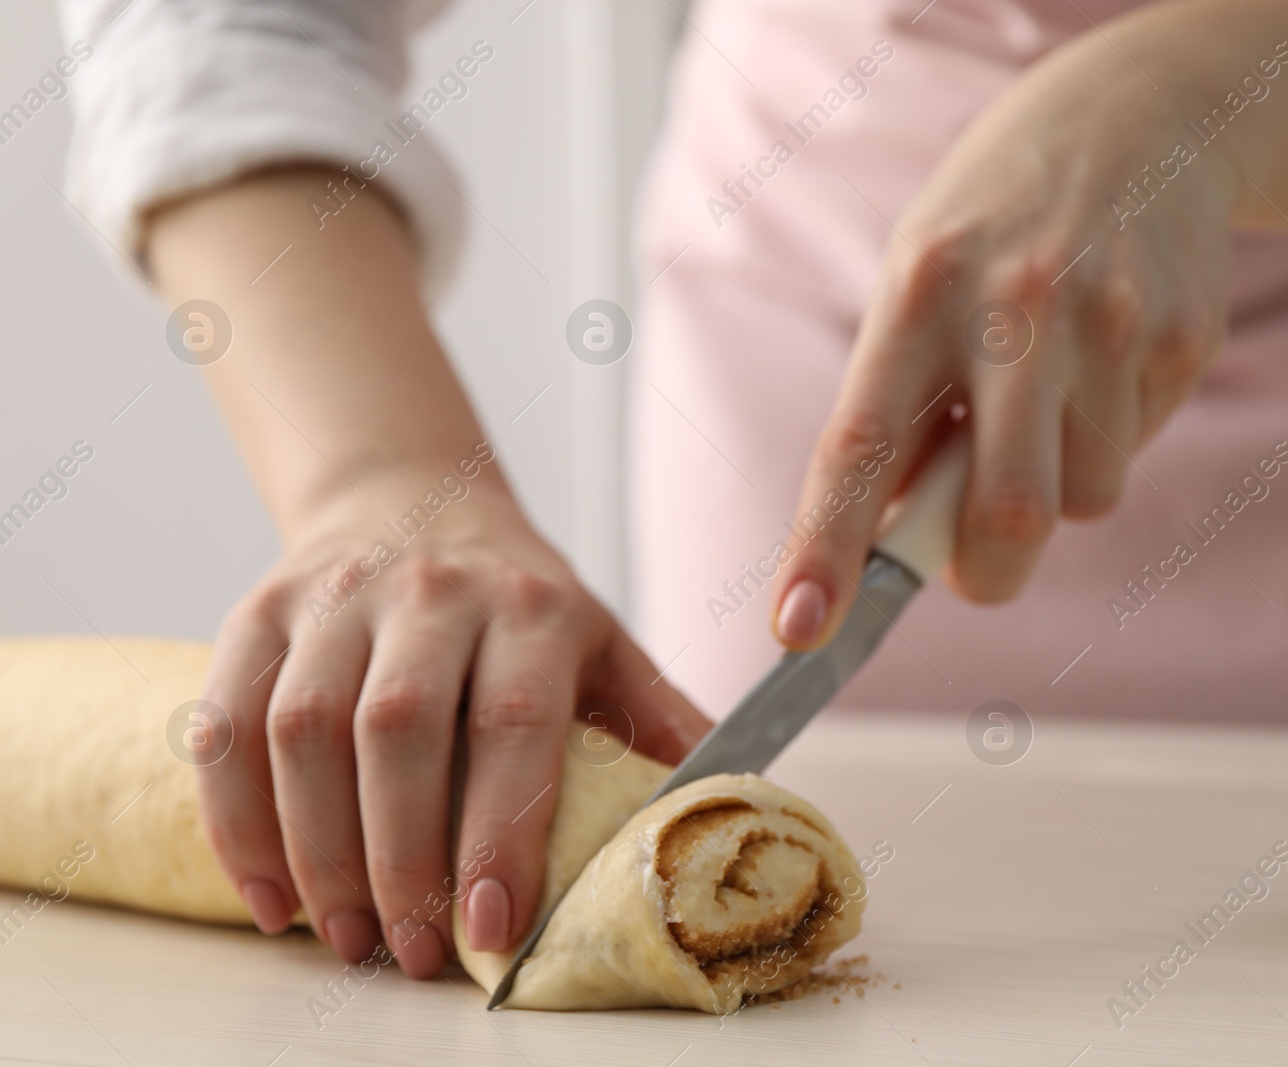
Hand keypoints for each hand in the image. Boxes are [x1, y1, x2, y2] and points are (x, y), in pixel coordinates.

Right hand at [197, 455, 709, 976]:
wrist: (419, 501)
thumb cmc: (523, 603)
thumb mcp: (604, 644)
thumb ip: (656, 723)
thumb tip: (728, 806)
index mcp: (533, 606)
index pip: (512, 721)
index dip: (498, 832)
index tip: (492, 929)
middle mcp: (431, 590)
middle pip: (396, 730)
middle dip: (400, 859)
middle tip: (407, 954)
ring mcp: (336, 596)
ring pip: (301, 729)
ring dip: (315, 852)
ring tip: (344, 936)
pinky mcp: (261, 610)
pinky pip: (224, 720)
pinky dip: (236, 819)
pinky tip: (267, 892)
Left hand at [773, 27, 1233, 645]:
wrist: (1137, 120)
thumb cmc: (996, 230)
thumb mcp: (921, 283)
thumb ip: (904, 407)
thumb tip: (892, 546)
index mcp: (920, 291)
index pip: (860, 443)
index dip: (826, 547)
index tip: (799, 630)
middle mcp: (1016, 307)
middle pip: (1006, 510)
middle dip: (986, 569)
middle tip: (977, 561)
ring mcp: (1111, 322)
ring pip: (1082, 499)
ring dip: (1056, 486)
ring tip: (1050, 394)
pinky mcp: (1182, 338)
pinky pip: (1133, 452)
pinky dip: (1108, 438)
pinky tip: (1104, 360)